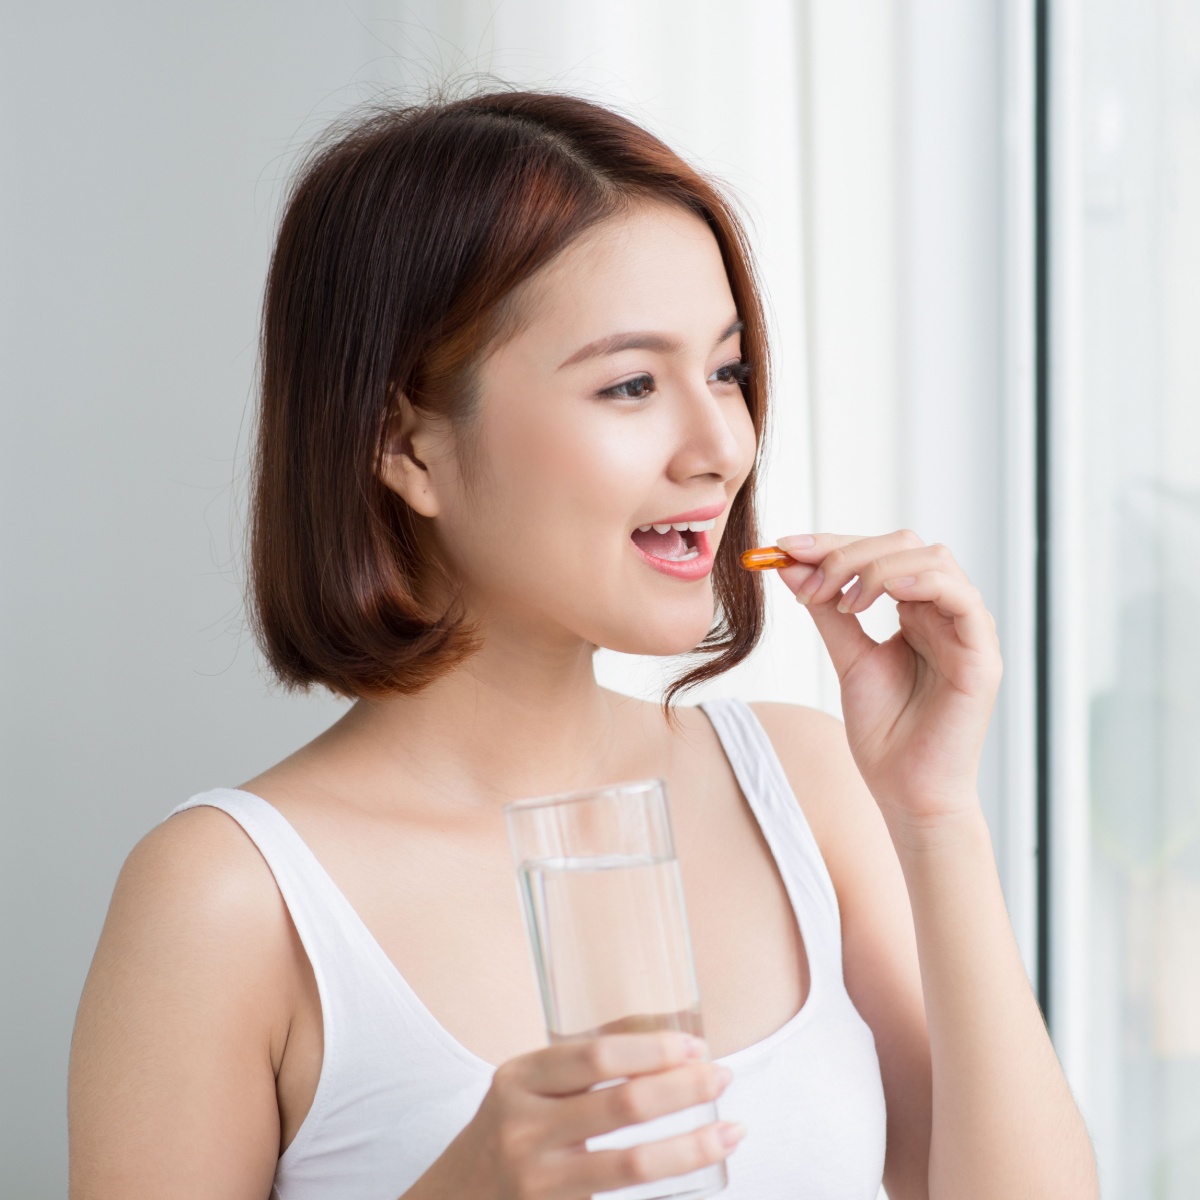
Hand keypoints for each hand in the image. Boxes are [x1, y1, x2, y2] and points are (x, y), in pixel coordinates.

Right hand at [404, 1032, 741, 1199]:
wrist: (455, 1198)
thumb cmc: (507, 1130)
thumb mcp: (527, 1086)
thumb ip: (580, 1065)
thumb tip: (664, 1036)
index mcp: (519, 1079)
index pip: (595, 1055)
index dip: (652, 1049)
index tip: (696, 1047)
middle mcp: (524, 1128)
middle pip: (621, 1104)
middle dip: (683, 1089)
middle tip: (721, 1077)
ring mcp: (539, 1179)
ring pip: (631, 1163)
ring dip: (691, 1145)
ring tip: (732, 1130)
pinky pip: (621, 1194)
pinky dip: (671, 1180)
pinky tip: (702, 1169)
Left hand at [773, 531, 1001, 828]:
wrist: (905, 792)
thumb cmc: (884, 733)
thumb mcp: (846, 657)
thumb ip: (825, 610)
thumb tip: (790, 565)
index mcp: (915, 610)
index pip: (880, 551)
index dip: (832, 543)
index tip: (783, 548)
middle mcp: (943, 612)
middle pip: (905, 545)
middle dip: (847, 552)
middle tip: (807, 578)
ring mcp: (965, 630)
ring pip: (933, 560)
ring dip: (877, 567)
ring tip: (841, 600)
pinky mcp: (981, 655)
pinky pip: (963, 599)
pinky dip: (922, 583)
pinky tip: (883, 593)